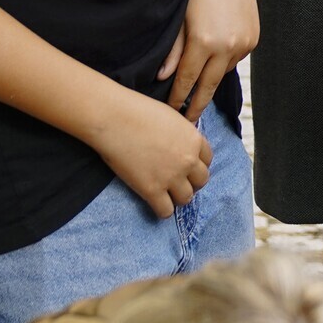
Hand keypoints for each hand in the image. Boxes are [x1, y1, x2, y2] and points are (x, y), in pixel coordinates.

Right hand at [91, 89, 212, 217]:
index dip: (197, 165)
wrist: (115, 119)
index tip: (187, 167)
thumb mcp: (171, 117)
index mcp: (194, 139)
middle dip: (191, 182)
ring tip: (166, 194)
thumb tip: (179, 144)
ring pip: (186, 198)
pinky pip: (165, 211)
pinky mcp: (152, 190)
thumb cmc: (138, 111)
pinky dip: (162, 210)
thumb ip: (180, 134)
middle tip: (178, 182)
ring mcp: (171, 177)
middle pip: (201, 181)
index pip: (207, 160)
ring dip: (178, 197)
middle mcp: (188, 160)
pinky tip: (154, 203)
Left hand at [159, 0, 257, 119]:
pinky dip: (224, 61)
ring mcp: (243, 44)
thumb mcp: (181, 17)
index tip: (171, 113)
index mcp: (204, 42)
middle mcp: (226, 47)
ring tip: (199, 88)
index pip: (187, 81)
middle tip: (188, 123)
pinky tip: (216, 56)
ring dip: (211, 79)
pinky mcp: (253, 39)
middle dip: (197, 105)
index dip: (178, 99)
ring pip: (223, 72)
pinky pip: (235, 59)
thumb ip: (173, 50)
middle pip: (208, 87)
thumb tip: (163, 77)